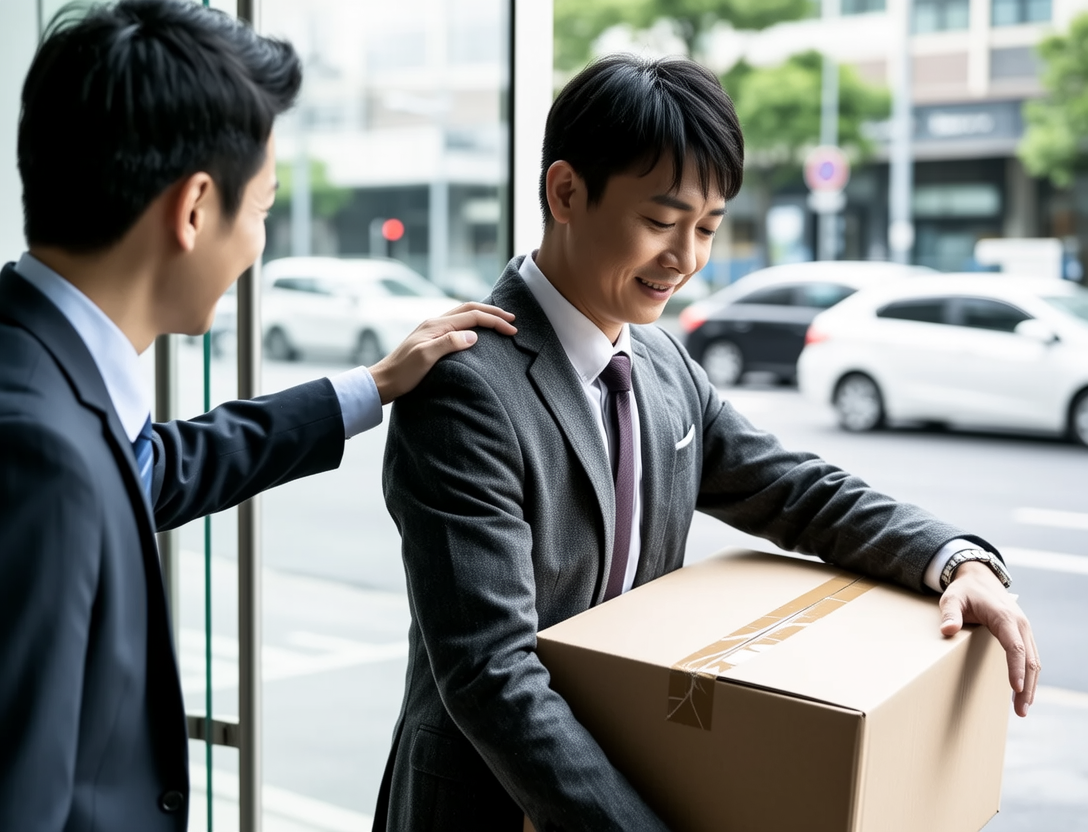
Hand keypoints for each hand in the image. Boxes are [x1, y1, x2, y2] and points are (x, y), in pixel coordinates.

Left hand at [368, 302, 515, 403]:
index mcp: (436, 325)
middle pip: (469, 309)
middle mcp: (435, 323)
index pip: (472, 317)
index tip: (512, 330)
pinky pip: (457, 324)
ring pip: (463, 315)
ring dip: (483, 315)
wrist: (383, 381)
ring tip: (499, 321)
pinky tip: (476, 331)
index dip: (494, 321)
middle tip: (512, 320)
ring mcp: (432, 330)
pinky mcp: (431, 339)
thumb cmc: (402, 373)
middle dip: (492, 313)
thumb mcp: (425, 358)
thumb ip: (449, 343)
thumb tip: (474, 336)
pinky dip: (472, 323)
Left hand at [939, 561, 1039, 716]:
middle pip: (1029, 659)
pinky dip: (1029, 674)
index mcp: (1005, 617)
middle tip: (1020, 711)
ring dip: (1030, 684)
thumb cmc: (964, 590)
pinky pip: (1030, 656)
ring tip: (1022, 708)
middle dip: (1027, 686)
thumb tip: (947, 630)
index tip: (1016, 688)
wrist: (979, 576)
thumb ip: (949, 614)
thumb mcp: (952, 598)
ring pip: (1033, 660)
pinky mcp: (1022, 633)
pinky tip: (1023, 690)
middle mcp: (1020, 624)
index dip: (1016, 669)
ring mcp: (1024, 629)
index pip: (1015, 647)